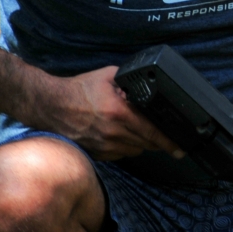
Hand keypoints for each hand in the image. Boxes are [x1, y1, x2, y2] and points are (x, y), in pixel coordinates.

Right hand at [41, 66, 185, 161]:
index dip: (170, 141)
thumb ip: (130, 82)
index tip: (181, 148)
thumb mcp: (109, 76)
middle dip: (158, 140)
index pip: (152, 132)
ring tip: (137, 129)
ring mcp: (104, 146)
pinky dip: (126, 147)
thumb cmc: (79, 90)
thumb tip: (148, 87)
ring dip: (141, 142)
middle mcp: (113, 133)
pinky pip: (121, 155)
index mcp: (119, 113)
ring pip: (135, 150)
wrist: (51, 106)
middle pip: (147, 144)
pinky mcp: (97, 154)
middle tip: (165, 136)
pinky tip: (122, 135)